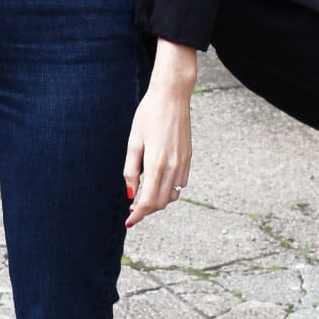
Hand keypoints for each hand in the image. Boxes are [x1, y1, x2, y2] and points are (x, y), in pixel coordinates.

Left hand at [124, 43, 195, 227]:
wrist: (172, 96)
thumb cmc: (148, 115)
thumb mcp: (134, 142)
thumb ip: (131, 170)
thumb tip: (130, 193)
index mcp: (156, 164)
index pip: (148, 201)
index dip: (138, 215)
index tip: (129, 222)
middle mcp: (173, 167)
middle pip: (161, 202)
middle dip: (147, 209)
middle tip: (133, 208)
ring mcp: (183, 163)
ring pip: (173, 194)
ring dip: (159, 200)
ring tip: (144, 194)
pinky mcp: (189, 157)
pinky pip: (180, 182)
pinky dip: (170, 188)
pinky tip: (158, 180)